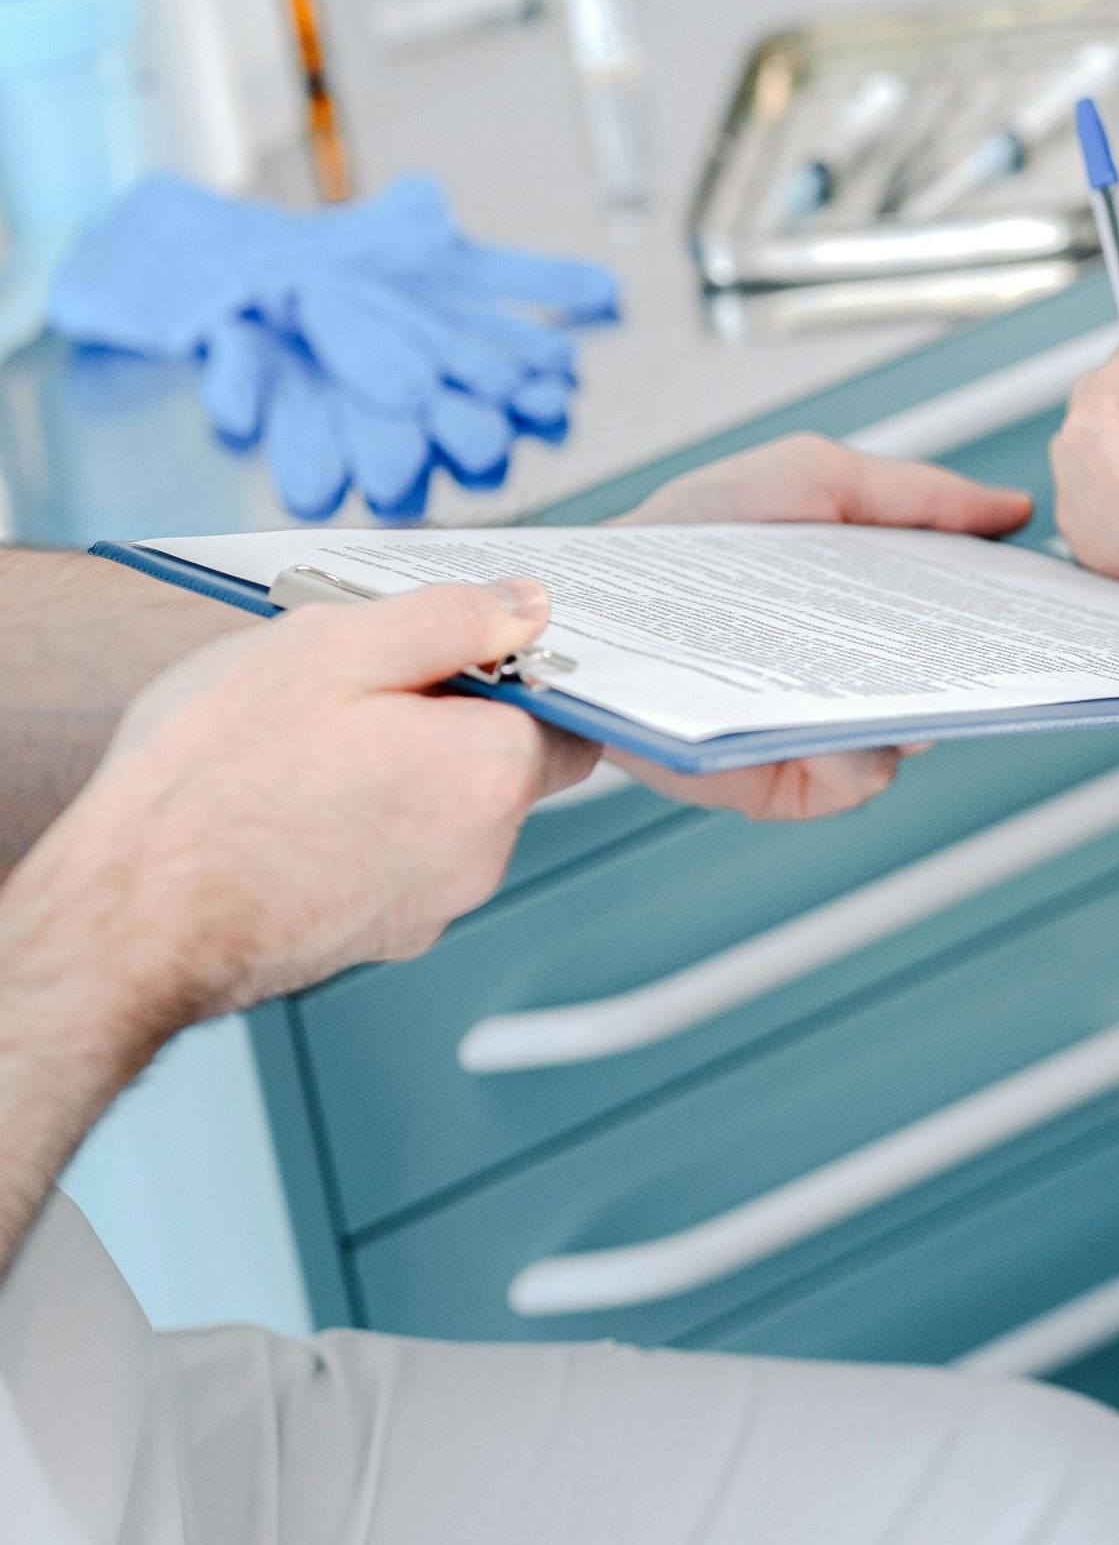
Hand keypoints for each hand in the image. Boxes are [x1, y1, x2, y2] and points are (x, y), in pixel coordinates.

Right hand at [18, 579, 595, 1058]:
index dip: (513, 669)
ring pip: (443, 811)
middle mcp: (481, 854)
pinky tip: (286, 801)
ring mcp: (429, 907)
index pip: (565, 712)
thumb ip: (446, 619)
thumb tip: (523, 607)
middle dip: (444, 717)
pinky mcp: (377, 937)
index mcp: (488, 773)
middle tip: (350, 688)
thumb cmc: (213, 785)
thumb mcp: (328, 649)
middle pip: (500, 761)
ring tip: (300, 746)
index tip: (454, 647)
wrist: (127, 921)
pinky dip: (359, 824)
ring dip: (396, 770)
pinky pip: (394, 858)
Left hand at [619, 433, 1032, 820]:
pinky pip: (851, 781)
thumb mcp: (809, 476)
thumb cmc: (687, 535)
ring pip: (909, 741)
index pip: (966, 623)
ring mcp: (819, 732)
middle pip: (951, 689)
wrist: (592, 596)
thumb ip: (915, 492)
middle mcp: (854, 677)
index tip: (1055, 603)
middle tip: (1003, 642)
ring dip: (916, 708)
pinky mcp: (778, 782)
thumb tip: (1008, 512)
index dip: (1014, 616)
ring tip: (910, 673)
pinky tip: (838, 713)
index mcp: (872, 609)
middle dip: (983, 667)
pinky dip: (853, 752)